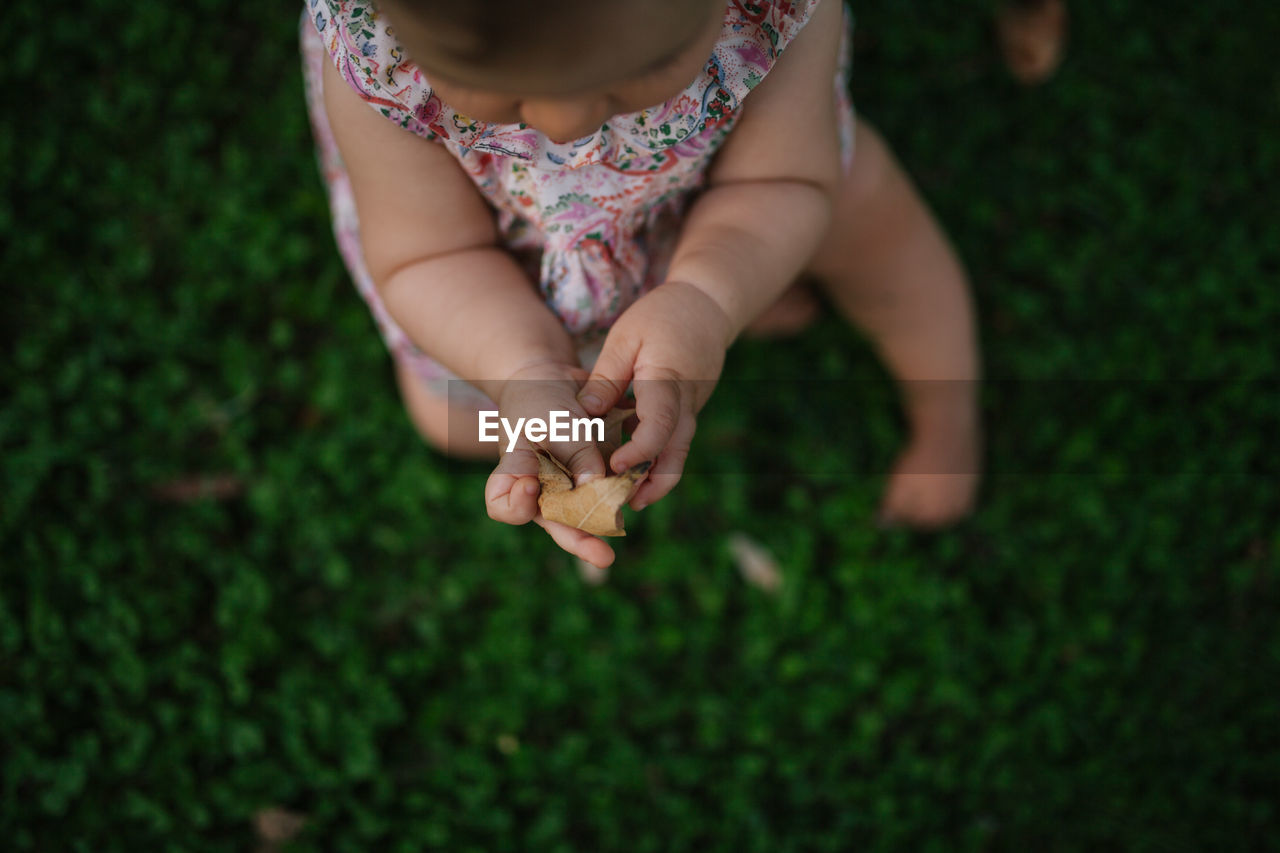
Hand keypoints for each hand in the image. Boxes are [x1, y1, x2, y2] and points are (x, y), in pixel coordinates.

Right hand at [483, 360, 619, 568]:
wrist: (552, 381)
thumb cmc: (538, 401)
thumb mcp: (552, 420)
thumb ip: (573, 452)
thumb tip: (597, 486)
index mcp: (517, 477)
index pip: (504, 508)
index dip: (516, 505)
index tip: (530, 485)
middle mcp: (544, 492)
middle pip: (557, 525)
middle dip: (581, 542)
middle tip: (604, 558)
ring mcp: (570, 488)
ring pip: (589, 515)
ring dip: (606, 520)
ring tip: (622, 521)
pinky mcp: (596, 477)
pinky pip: (610, 493)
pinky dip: (623, 491)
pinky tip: (637, 487)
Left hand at [575, 281, 729, 510]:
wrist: (709, 306)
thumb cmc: (663, 316)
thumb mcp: (626, 337)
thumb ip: (607, 377)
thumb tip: (584, 415)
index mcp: (669, 378)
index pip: (659, 423)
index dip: (639, 450)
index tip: (614, 467)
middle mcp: (687, 401)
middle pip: (676, 450)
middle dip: (654, 482)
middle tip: (628, 505)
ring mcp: (693, 408)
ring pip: (679, 451)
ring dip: (658, 477)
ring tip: (631, 500)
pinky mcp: (690, 410)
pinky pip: (676, 440)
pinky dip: (658, 459)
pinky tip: (635, 472)